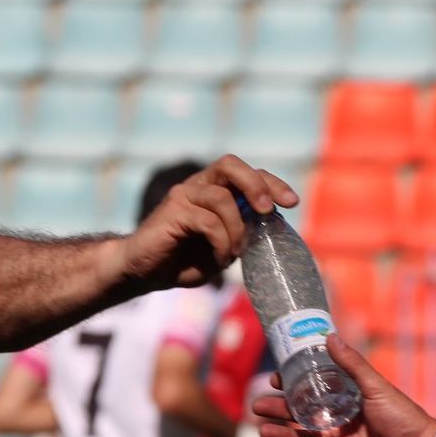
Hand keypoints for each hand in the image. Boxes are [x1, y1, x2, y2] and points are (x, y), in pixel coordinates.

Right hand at [117, 155, 297, 288]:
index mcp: (214, 189)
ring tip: (234, 253)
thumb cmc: (184, 260)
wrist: (143, 272)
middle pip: (231, 165)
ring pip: (222, 198)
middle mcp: (199, 185)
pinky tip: (220, 259)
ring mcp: (184, 195)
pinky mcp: (172, 210)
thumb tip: (272, 228)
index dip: (272, 183)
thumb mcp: (223, 247)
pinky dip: (222, 242)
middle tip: (269, 210)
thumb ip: (243, 233)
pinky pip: (208, 221)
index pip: (247, 173)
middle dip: (257, 185)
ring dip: (237, 229)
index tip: (292, 202)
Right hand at [252, 335, 435, 436]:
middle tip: (256, 406)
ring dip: (284, 434)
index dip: (293, 387)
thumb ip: (351, 364)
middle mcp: (342, 422)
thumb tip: (329, 335)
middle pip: (303, 417)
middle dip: (280, 411)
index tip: (275, 380)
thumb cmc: (403, 416)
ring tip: (263, 430)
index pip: (313, 392)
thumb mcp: (374, 386)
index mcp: (348, 401)